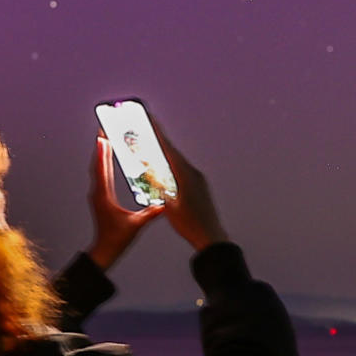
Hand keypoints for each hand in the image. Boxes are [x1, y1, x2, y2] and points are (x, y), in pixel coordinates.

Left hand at [86, 136, 164, 269]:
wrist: (104, 251)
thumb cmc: (117, 239)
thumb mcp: (136, 225)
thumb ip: (150, 213)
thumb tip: (165, 204)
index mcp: (104, 196)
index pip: (101, 169)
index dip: (102, 152)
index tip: (103, 136)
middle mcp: (97, 193)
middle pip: (97, 165)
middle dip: (101, 147)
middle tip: (103, 130)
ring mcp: (97, 195)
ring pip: (97, 169)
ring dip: (101, 154)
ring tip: (105, 139)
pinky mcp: (99, 198)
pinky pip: (100, 176)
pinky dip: (103, 164)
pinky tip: (108, 159)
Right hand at [153, 126, 229, 251]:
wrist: (211, 237)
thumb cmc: (190, 223)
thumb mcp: (168, 204)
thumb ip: (159, 185)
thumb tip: (149, 170)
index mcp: (185, 174)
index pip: (167, 149)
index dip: (156, 132)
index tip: (148, 118)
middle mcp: (193, 173)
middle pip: (171, 152)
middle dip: (157, 142)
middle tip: (144, 130)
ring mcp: (197, 179)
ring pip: (176, 162)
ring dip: (163, 156)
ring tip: (149, 149)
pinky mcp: (198, 186)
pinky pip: (181, 171)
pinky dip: (170, 167)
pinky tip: (162, 171)